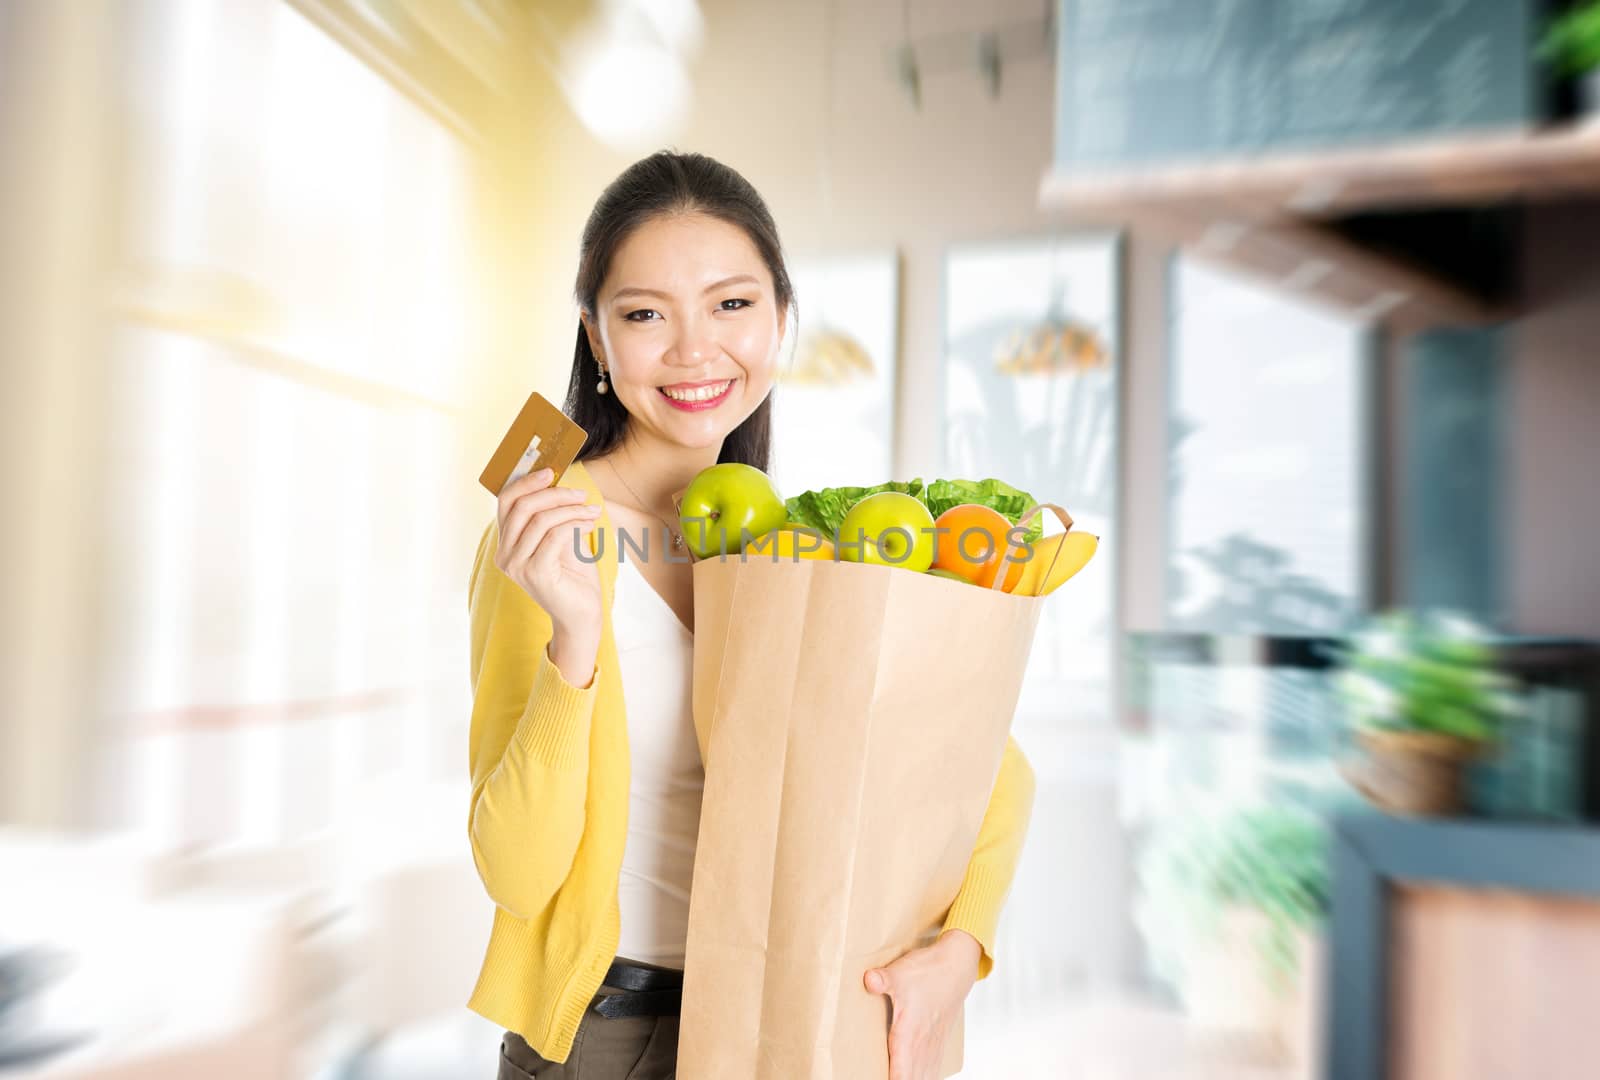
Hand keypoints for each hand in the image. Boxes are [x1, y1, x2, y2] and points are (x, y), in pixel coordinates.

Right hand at [494, 468, 603, 679]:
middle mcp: (505, 555)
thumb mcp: (560, 538)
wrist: (582, 614)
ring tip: (591, 510)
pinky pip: (554, 535)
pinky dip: (575, 522)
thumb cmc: (573, 576)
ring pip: (540, 519)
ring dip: (571, 509)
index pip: (506, 502)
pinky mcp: (536, 573)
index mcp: (506, 544)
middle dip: (553, 493)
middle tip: (580, 493)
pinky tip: (590, 523)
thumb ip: (552, 514)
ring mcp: (517, 566)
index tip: (551, 471)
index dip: (526, 482)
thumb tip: (556, 481)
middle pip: (521, 506)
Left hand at [863, 929, 981, 1079]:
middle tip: (881, 1079)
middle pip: (912, 1078)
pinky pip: (932, 1068)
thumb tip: (868, 979)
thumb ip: (882, 979)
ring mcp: (933, 1044)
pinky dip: (925, 1076)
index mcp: (910, 1033)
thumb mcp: (900, 973)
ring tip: (900, 1079)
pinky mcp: (938, 1041)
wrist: (956, 966)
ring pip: (924, 1075)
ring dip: (913, 1079)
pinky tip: (920, 1076)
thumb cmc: (928, 971)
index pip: (901, 1072)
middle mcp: (922, 1044)